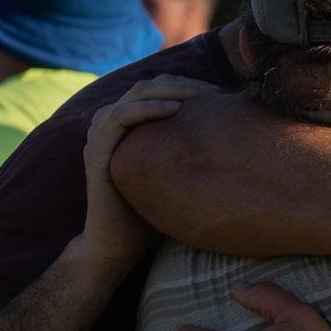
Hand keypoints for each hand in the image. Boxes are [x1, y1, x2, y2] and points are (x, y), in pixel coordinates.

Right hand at [80, 77, 215, 268]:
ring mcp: (100, 135)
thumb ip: (189, 149)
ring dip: (171, 90)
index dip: (189, 85)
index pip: (160, 88)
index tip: (222, 95)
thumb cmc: (152, 211)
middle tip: (218, 93)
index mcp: (130, 124)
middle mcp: (112, 124)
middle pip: (150, 85)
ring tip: (202, 97)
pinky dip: (146, 108)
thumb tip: (235, 138)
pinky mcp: (95, 151)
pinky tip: (173, 110)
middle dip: (186, 84)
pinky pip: (119, 117)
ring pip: (136, 94)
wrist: (119, 245)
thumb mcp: (176, 173)